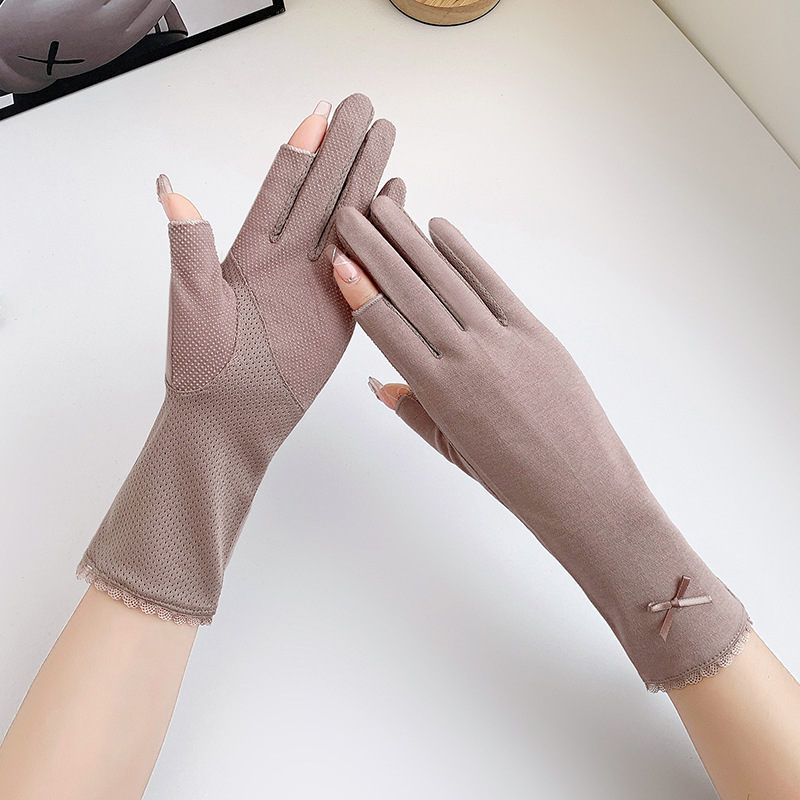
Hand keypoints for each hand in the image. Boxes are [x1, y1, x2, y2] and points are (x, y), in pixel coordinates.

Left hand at [77, 95, 403, 624]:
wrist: (232, 419)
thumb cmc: (203, 368)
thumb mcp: (193, 301)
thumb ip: (190, 246)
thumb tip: (169, 187)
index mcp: (250, 252)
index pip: (283, 189)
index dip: (302, 150)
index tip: (321, 112)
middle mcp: (287, 261)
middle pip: (322, 194)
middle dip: (345, 151)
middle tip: (367, 108)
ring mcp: (317, 285)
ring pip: (348, 223)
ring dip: (367, 182)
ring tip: (387, 142)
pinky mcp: (341, 312)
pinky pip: (366, 266)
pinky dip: (381, 234)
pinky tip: (394, 203)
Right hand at [330, 194, 749, 691]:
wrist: (581, 489)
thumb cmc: (512, 479)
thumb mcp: (451, 450)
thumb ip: (413, 411)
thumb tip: (379, 381)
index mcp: (438, 392)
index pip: (386, 327)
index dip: (358, 289)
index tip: (336, 257)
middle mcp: (466, 358)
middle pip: (410, 293)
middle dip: (374, 249)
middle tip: (347, 214)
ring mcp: (503, 340)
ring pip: (446, 280)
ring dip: (411, 240)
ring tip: (385, 207)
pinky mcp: (535, 332)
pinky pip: (491, 283)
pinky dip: (464, 253)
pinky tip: (440, 228)